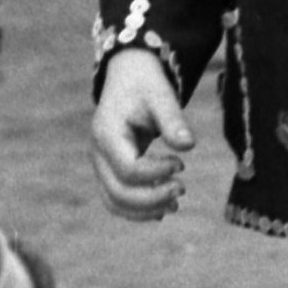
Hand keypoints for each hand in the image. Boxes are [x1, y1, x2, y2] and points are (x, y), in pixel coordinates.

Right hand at [89, 46, 194, 220]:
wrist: (128, 77)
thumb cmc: (145, 85)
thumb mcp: (160, 95)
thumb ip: (173, 120)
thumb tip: (189, 145)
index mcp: (107, 134)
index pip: (128, 169)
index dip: (156, 173)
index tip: (181, 164)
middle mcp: (98, 153)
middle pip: (118, 192)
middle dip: (152, 198)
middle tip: (182, 189)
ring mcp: (100, 164)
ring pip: (114, 201)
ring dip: (144, 210)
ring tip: (174, 205)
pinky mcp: (108, 170)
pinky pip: (116, 198)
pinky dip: (137, 209)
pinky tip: (162, 209)